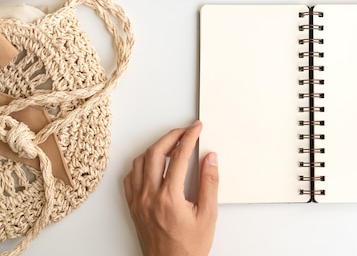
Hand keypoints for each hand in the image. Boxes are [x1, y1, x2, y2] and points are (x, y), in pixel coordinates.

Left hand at [124, 121, 218, 255]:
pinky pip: (130, 178)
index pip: (179, 156)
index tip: (196, 128)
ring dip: (154, 148)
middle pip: (155, 153)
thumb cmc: (189, 247)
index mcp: (169, 197)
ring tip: (170, 145)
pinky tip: (152, 164)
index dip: (189, 137)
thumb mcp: (208, 214)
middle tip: (184, 131)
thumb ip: (210, 182)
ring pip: (139, 162)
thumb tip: (210, 158)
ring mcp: (138, 201)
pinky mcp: (133, 207)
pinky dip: (141, 165)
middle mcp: (149, 196)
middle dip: (171, 136)